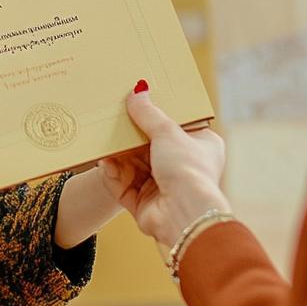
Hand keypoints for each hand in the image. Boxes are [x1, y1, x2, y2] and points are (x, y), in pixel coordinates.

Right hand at [99, 84, 228, 248]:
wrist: (184, 214)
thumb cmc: (188, 169)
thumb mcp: (167, 131)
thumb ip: (148, 113)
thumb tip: (137, 91)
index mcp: (201, 146)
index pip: (176, 127)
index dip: (157, 117)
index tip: (138, 105)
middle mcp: (184, 167)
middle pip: (150, 147)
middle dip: (130, 138)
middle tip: (114, 123)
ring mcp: (165, 187)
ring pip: (134, 167)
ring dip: (119, 156)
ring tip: (105, 143)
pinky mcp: (146, 205)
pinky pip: (124, 186)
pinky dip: (114, 175)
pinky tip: (105, 163)